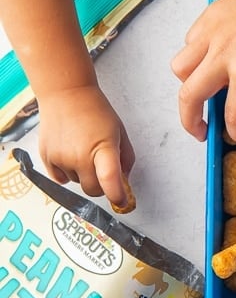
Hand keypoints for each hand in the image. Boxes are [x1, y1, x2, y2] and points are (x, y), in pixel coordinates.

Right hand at [37, 85, 135, 207]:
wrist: (66, 95)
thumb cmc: (96, 112)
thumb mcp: (119, 133)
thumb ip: (125, 159)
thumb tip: (123, 182)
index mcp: (103, 148)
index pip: (110, 180)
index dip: (118, 196)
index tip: (123, 202)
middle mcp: (79, 156)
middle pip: (93, 190)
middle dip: (102, 186)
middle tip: (104, 170)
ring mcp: (61, 158)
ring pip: (77, 183)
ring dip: (84, 175)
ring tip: (84, 150)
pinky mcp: (46, 158)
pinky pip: (61, 179)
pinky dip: (68, 172)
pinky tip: (71, 153)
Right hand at [171, 0, 235, 144]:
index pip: (233, 116)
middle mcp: (222, 55)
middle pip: (189, 97)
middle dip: (190, 122)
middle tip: (200, 130)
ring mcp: (211, 34)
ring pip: (180, 69)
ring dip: (188, 86)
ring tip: (202, 92)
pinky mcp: (207, 18)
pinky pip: (188, 44)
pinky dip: (194, 58)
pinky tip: (212, 61)